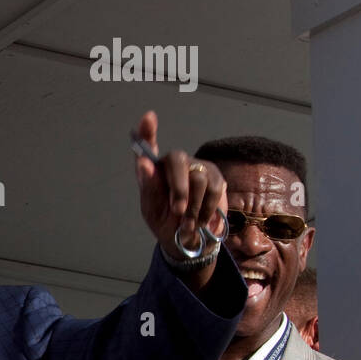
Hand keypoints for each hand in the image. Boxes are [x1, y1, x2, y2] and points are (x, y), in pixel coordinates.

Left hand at [132, 110, 226, 286]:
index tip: (148, 118)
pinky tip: (200, 220)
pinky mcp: (216, 177)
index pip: (148, 145)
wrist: (188, 241)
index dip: (147, 131)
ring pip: (198, 178)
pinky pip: (214, 189)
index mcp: (154, 170)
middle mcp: (176, 163)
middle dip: (179, 188)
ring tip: (186, 223)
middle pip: (178, 160)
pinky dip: (206, 209)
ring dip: (193, 207)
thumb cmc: (165, 223)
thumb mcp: (152, 210)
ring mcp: (197, 167)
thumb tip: (144, 164)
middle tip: (178, 211)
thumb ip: (149, 188)